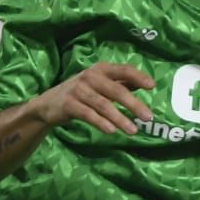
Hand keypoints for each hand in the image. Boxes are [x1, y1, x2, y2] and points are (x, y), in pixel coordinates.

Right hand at [31, 62, 154, 134]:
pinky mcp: (69, 104)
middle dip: (133, 104)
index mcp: (100, 69)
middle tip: (148, 117)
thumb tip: (146, 83)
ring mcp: (78, 89)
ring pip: (103, 105)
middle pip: (116, 90)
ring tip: (133, 131)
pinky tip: (111, 131)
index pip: (123, 70)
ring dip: (120, 118)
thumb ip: (121, 83)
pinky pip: (88, 114)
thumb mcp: (100, 84)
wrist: (47, 104)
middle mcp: (90, 76)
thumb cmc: (80, 93)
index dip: (138, 76)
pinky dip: (100, 122)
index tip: (152, 86)